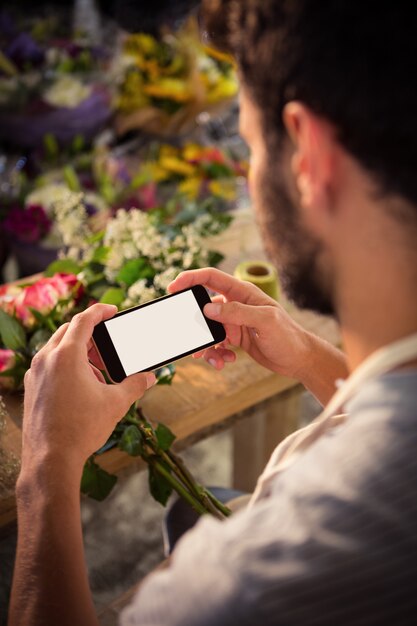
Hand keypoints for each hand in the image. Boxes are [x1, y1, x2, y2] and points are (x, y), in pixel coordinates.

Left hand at [22, 303, 155, 472]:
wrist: (50, 459)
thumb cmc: (81, 429)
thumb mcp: (116, 404)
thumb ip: (135, 385)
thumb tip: (150, 377)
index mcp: (67, 355)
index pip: (83, 320)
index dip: (100, 312)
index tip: (111, 311)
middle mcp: (46, 359)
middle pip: (68, 331)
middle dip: (90, 335)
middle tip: (108, 347)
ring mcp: (35, 373)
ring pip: (57, 348)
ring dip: (78, 352)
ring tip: (97, 372)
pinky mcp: (31, 387)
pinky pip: (49, 365)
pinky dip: (66, 366)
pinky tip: (81, 387)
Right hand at [168, 268, 309, 378]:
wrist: (299, 359)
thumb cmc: (288, 336)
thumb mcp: (265, 321)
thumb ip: (237, 313)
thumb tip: (208, 309)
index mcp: (243, 292)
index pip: (211, 278)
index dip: (190, 279)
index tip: (173, 287)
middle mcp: (236, 304)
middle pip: (204, 307)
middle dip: (195, 323)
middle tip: (192, 339)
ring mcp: (234, 322)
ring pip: (208, 329)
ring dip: (207, 345)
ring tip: (214, 358)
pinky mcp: (235, 338)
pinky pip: (216, 344)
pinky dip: (216, 354)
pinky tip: (226, 361)